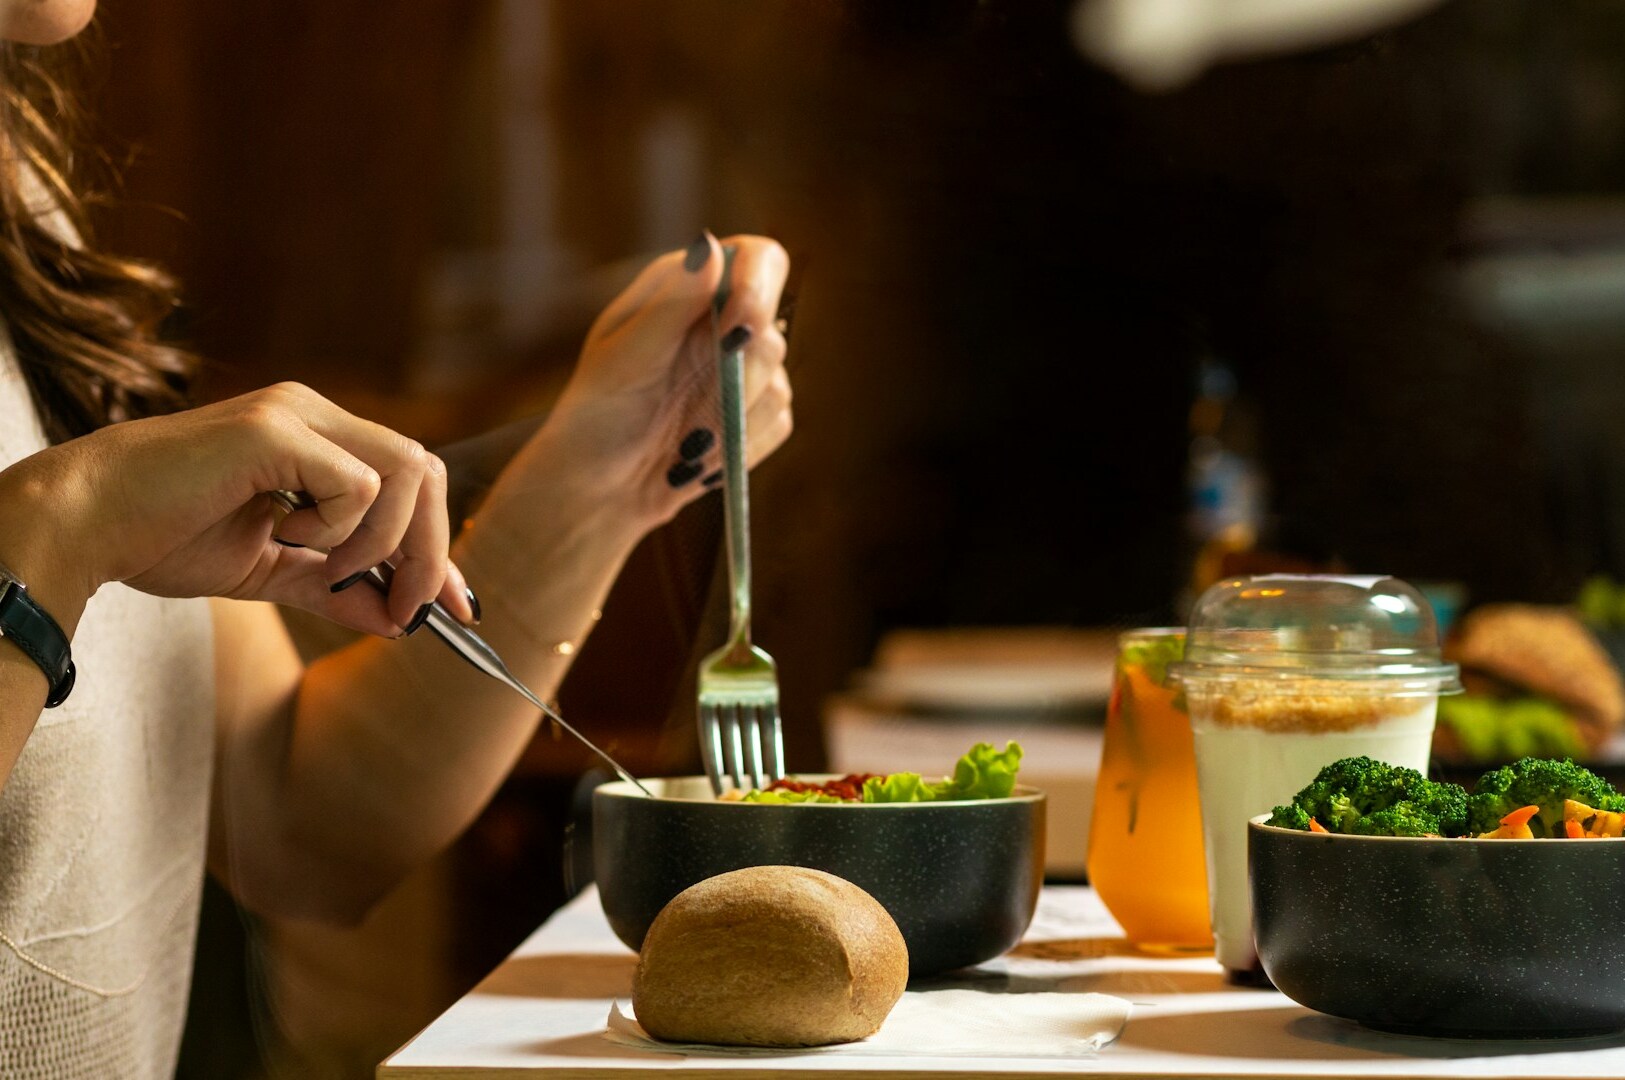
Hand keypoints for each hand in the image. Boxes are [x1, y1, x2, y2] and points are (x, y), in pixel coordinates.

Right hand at [0, 383, 473, 636]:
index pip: (412, 482)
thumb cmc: (162, 537)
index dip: (443, 548)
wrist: (84, 524)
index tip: (459, 608)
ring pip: (407, 472)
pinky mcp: (276, 430)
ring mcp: (297, 413)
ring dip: (384, 541)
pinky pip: (359, 484)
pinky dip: (339, 528)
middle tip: (408, 610)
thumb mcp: (267, 572)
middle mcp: (315, 413)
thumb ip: (332, 589)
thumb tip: (397, 622)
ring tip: (327, 569)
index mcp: (317, 438)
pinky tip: (283, 532)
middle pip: (427, 472)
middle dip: (432, 552)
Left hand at [541, 232, 793, 526]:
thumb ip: (671, 306)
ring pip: (778, 385)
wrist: (597, 489)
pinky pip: (778, 424)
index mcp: (688, 289)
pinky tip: (698, 458)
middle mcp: (723, 323)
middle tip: (691, 414)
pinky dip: (739, 447)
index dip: (760, 287)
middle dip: (736, 379)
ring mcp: (744, 371)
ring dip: (729, 422)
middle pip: (772, 331)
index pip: (757, 260)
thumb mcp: (622, 358)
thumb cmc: (594, 416)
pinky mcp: (758, 416)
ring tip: (681, 442)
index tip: (736, 328)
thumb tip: (710, 246)